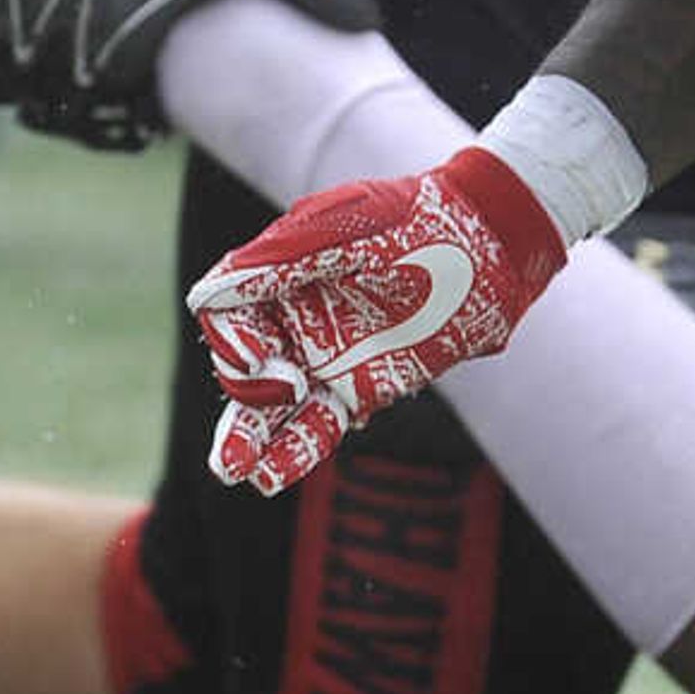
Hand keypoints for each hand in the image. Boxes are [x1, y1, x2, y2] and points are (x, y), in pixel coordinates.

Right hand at [185, 147, 567, 494]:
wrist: (489, 243)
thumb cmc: (417, 221)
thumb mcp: (346, 229)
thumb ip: (281, 260)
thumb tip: (204, 294)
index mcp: (280, 274)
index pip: (225, 313)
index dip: (230, 338)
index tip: (257, 354)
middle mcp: (295, 320)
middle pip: (242, 368)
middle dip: (244, 392)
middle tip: (280, 391)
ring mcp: (326, 357)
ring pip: (274, 409)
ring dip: (251, 438)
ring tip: (237, 470)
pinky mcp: (362, 388)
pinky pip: (319, 425)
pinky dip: (297, 449)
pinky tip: (275, 472)